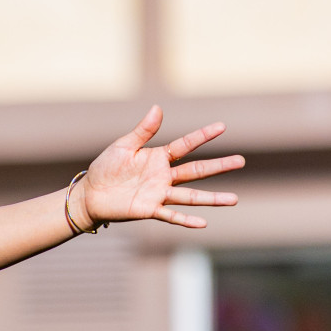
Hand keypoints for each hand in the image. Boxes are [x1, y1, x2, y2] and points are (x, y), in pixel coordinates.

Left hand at [77, 105, 244, 228]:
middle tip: (241, 161)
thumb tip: (158, 108)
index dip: (203, 136)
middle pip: (196, 171)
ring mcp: (158, 194)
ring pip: (190, 196)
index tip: (222, 126)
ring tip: (234, 200)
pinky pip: (170, 215)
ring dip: (212, 199)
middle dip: (219, 167)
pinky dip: (185, 220)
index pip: (185, 145)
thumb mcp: (123, 146)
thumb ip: (142, 131)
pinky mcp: (148, 210)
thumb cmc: (105, 168)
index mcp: (158, 157)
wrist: (89, 194)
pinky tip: (203, 223)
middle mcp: (163, 176)